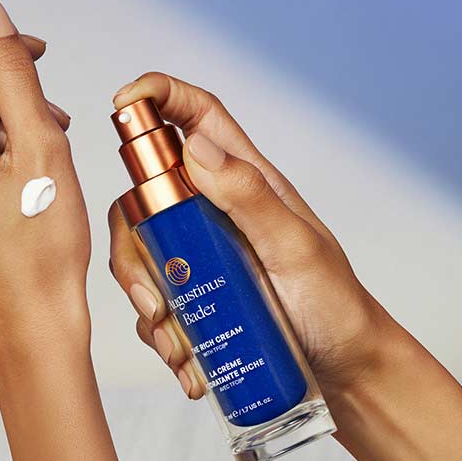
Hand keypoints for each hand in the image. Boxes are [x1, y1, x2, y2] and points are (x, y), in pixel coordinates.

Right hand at [108, 72, 389, 401]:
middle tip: (153, 299)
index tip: (123, 101)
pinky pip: (155, 302)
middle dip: (133, 246)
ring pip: (141, 255)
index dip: (159, 96)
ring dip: (146, 303)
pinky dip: (161, 334)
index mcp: (243, 181)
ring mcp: (200, 252)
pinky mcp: (194, 293)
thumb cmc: (331, 301)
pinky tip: (186, 364)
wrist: (338, 364)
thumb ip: (249, 197)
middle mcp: (212, 210)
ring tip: (178, 349)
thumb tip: (193, 146)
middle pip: (144, 198)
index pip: (197, 118)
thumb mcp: (295, 248)